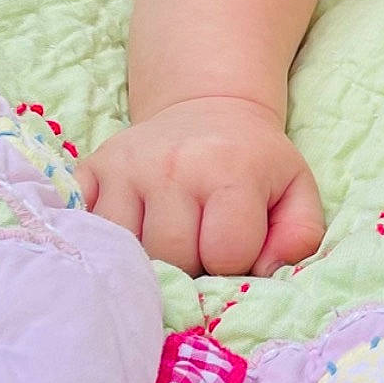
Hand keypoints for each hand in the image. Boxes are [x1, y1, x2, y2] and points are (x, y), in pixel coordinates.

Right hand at [80, 96, 324, 277]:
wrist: (207, 108)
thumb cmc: (255, 161)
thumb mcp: (296, 189)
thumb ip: (299, 236)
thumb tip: (268, 274)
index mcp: (229, 169)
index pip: (225, 254)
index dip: (234, 264)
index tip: (236, 247)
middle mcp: (172, 166)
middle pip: (173, 259)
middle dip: (191, 267)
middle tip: (201, 246)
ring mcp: (125, 167)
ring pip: (126, 252)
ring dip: (149, 260)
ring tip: (170, 240)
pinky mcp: (90, 171)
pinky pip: (84, 228)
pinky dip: (103, 243)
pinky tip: (130, 234)